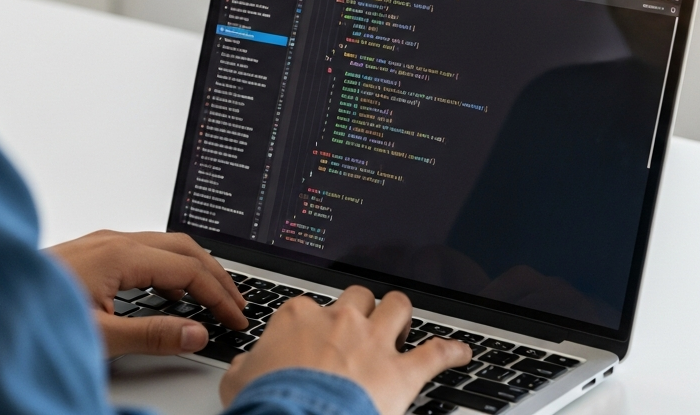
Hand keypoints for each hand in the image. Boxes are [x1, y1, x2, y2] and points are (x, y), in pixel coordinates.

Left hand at [45, 230, 247, 356]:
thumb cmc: (26, 315)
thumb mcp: (99, 335)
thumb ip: (153, 334)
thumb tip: (196, 332)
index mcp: (119, 254)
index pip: (188, 270)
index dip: (218, 296)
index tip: (235, 319)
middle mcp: (112, 241)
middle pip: (184, 248)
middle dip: (216, 276)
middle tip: (236, 305)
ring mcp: (101, 244)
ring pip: (165, 246)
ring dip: (194, 270)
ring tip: (212, 298)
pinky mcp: (91, 253)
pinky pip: (146, 251)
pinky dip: (171, 269)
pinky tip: (170, 293)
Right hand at [219, 286, 471, 414]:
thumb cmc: (267, 404)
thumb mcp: (238, 383)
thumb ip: (246, 368)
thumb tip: (244, 370)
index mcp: (298, 318)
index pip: (307, 306)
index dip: (311, 321)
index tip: (311, 335)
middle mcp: (340, 322)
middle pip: (358, 296)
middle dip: (361, 307)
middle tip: (360, 323)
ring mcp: (373, 343)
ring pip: (397, 307)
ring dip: (401, 313)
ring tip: (403, 321)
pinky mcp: (401, 372)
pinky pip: (436, 354)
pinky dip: (452, 352)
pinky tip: (462, 353)